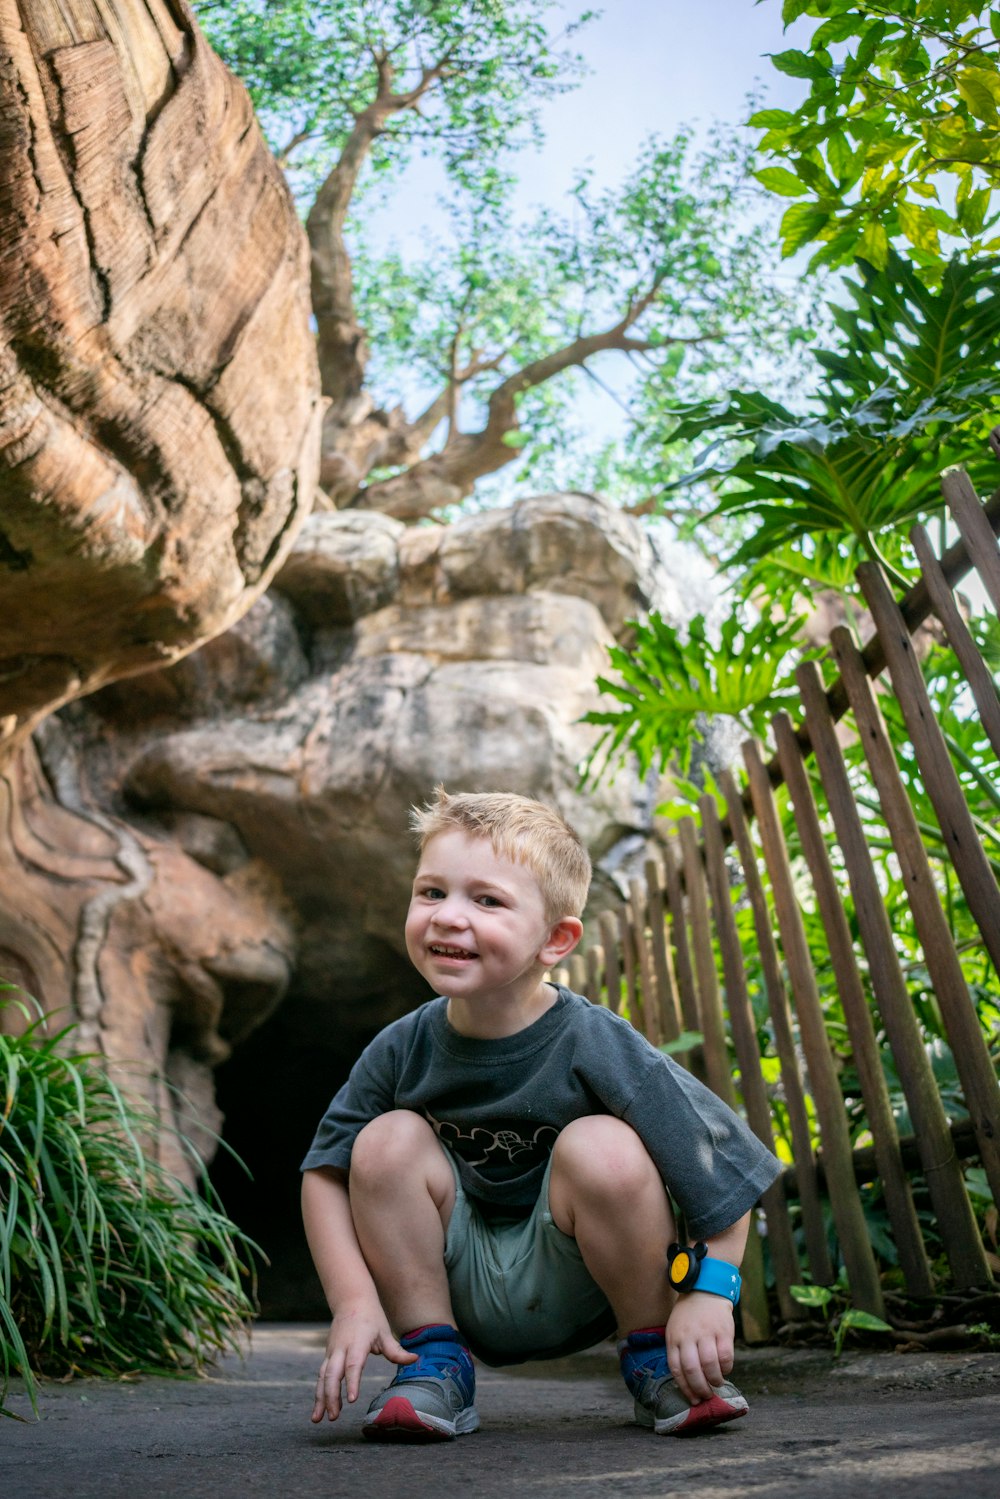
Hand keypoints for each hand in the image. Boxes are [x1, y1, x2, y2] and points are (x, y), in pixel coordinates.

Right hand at [310, 1303, 417, 1422]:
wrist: (351, 1300)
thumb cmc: (371, 1318)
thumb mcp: (385, 1332)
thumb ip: (396, 1350)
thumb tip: (416, 1360)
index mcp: (357, 1342)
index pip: (354, 1364)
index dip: (352, 1382)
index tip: (351, 1400)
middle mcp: (341, 1348)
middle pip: (332, 1374)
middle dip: (331, 1396)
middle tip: (334, 1417)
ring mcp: (332, 1351)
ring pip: (322, 1377)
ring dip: (320, 1398)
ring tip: (317, 1419)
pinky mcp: (327, 1355)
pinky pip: (321, 1375)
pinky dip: (319, 1392)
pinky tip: (319, 1408)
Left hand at [665, 1291, 735, 1404]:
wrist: (705, 1290)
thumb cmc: (689, 1315)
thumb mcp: (676, 1330)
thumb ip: (680, 1351)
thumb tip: (689, 1382)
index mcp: (674, 1338)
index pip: (676, 1369)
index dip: (685, 1388)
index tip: (692, 1399)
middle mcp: (688, 1336)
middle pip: (692, 1369)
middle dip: (700, 1388)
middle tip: (706, 1396)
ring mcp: (706, 1333)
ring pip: (709, 1365)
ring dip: (714, 1380)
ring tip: (716, 1384)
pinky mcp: (723, 1331)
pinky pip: (726, 1356)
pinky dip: (726, 1368)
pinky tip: (725, 1370)